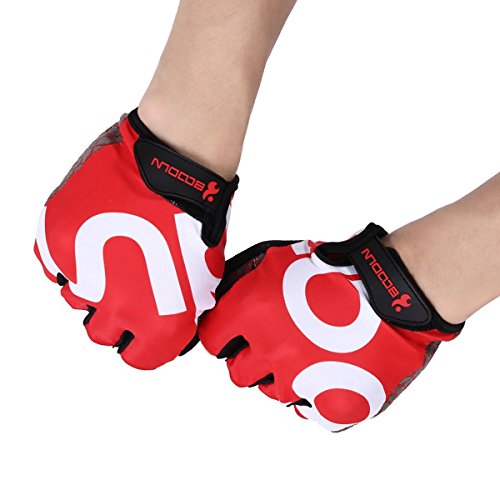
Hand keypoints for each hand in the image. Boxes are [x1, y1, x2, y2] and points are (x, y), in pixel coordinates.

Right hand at [35, 109, 237, 369]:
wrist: (176, 163)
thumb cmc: (197, 216)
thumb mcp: (204, 276)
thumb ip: (177, 312)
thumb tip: (160, 326)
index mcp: (159, 321)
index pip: (139, 358)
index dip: (141, 342)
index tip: (141, 325)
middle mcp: (118, 306)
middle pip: (101, 333)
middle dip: (114, 313)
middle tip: (125, 284)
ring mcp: (82, 272)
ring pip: (76, 297)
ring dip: (91, 281)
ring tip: (113, 247)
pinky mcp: (56, 239)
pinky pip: (55, 264)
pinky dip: (71, 255)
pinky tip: (94, 234)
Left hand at [198, 224, 461, 431]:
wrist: (397, 293)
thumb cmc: (341, 271)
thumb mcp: (282, 261)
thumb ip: (244, 282)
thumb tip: (222, 298)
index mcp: (253, 312)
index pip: (213, 340)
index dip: (224, 337)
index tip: (234, 336)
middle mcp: (271, 350)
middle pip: (238, 373)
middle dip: (251, 359)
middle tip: (275, 344)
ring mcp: (302, 382)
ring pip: (272, 392)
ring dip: (283, 376)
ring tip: (309, 354)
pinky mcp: (334, 406)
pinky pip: (307, 412)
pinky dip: (313, 397)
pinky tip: (326, 375)